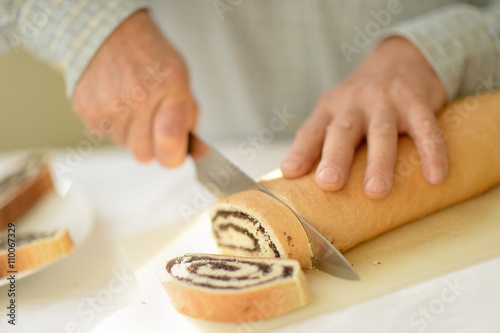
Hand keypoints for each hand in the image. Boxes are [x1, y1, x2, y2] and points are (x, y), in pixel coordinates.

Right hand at [72, 10, 197, 166]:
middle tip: (152, 120)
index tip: (175, 152)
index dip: (174, 155)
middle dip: (152, 144)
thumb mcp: (181, 81)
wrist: (108, 34)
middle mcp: (137, 100)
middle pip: (145, 155)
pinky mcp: (87, 113)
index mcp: (168, 89)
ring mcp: (109, 108)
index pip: (170, 145)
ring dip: (132, 132)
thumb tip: (198, 153)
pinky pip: (106, 136)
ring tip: (132, 104)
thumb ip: (190, 119)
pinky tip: (116, 102)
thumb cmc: (150, 58)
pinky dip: (113, 125)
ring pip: (125, 146)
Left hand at [281, 37, 447, 198]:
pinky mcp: (417, 102)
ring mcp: (387, 101)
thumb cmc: (360, 100)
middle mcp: (354, 103)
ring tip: (376, 192)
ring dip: (379, 162)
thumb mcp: (335, 111)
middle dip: (335, 157)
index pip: (311, 130)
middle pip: (343, 131)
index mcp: (330, 108)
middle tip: (330, 183)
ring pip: (382, 132)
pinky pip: (426, 129)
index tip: (291, 172)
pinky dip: (431, 152)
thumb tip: (292, 178)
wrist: (400, 58)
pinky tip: (435, 177)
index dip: (300, 151)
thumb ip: (318, 140)